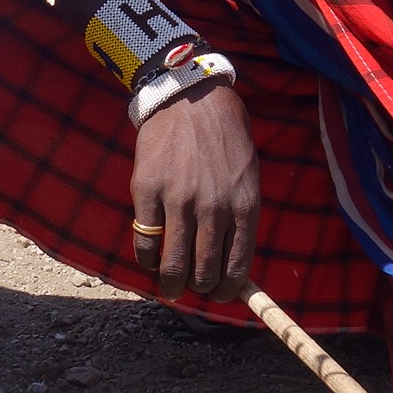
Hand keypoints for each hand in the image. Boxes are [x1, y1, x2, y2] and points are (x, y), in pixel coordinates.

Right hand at [129, 80, 258, 298]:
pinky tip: (149, 260)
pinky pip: (144, 240)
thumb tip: (233, 260)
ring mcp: (178, 201)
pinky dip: (146, 258)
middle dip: (199, 289)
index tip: (219, 295)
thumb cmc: (224, 135)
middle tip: (192, 290)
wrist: (189, 97)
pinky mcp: (147, 191)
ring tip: (169, 287)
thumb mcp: (248, 174)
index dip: (227, 289)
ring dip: (172, 283)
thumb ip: (242, 214)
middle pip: (205, 271)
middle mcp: (213, 208)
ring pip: (174, 263)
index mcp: (244, 205)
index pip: (238, 265)